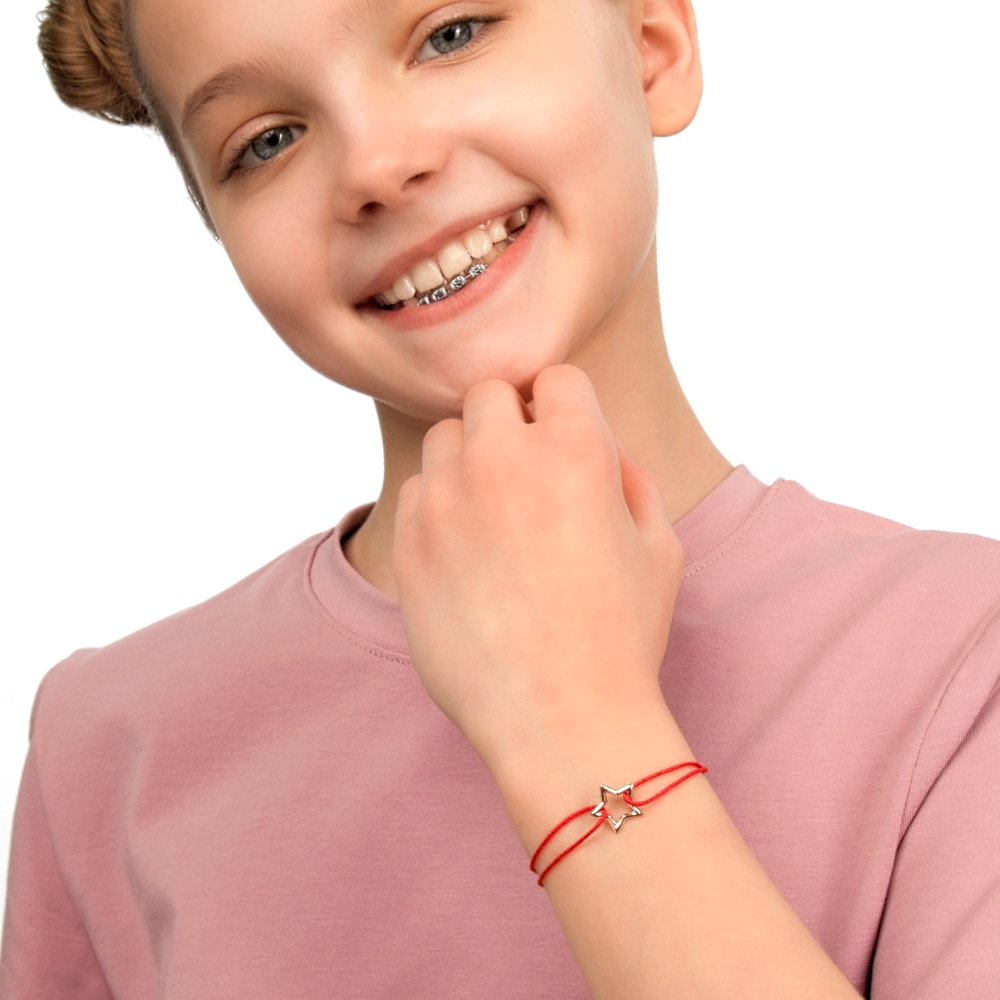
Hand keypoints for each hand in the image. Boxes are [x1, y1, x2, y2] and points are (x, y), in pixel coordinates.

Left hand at [393, 365, 683, 777]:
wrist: (559, 716)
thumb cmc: (621, 635)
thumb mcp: (660, 549)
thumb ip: (633, 481)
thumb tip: (604, 452)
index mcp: (574, 448)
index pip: (556, 378)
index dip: (565, 409)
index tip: (564, 443)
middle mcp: (501, 458)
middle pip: (489, 396)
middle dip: (510, 423)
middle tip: (526, 477)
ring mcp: (445, 498)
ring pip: (445, 439)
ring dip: (469, 461)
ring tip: (494, 518)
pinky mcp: (408, 540)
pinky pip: (416, 492)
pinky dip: (437, 508)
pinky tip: (465, 555)